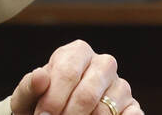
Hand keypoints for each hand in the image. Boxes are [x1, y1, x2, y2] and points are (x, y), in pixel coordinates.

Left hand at [8, 39, 141, 114]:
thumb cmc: (41, 104)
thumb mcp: (28, 97)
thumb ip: (29, 86)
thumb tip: (40, 76)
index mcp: (77, 52)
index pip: (68, 72)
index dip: (53, 99)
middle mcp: (103, 64)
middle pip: (87, 94)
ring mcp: (121, 86)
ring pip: (104, 111)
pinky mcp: (133, 107)